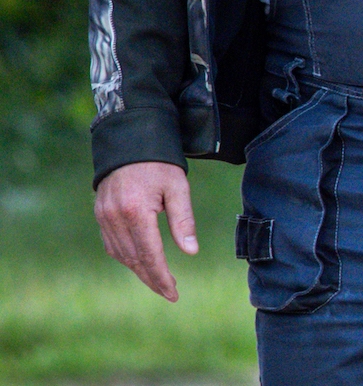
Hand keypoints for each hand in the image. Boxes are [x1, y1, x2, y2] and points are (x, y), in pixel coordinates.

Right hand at [93, 161, 196, 301]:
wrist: (130, 142)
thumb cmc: (159, 164)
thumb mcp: (178, 188)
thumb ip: (183, 220)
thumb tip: (190, 252)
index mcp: (136, 212)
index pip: (149, 254)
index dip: (162, 277)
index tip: (173, 293)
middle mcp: (115, 218)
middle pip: (134, 259)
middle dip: (152, 278)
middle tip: (169, 292)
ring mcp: (104, 217)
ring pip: (121, 255)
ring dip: (139, 270)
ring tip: (159, 281)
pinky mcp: (100, 215)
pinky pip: (112, 245)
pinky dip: (127, 257)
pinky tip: (140, 262)